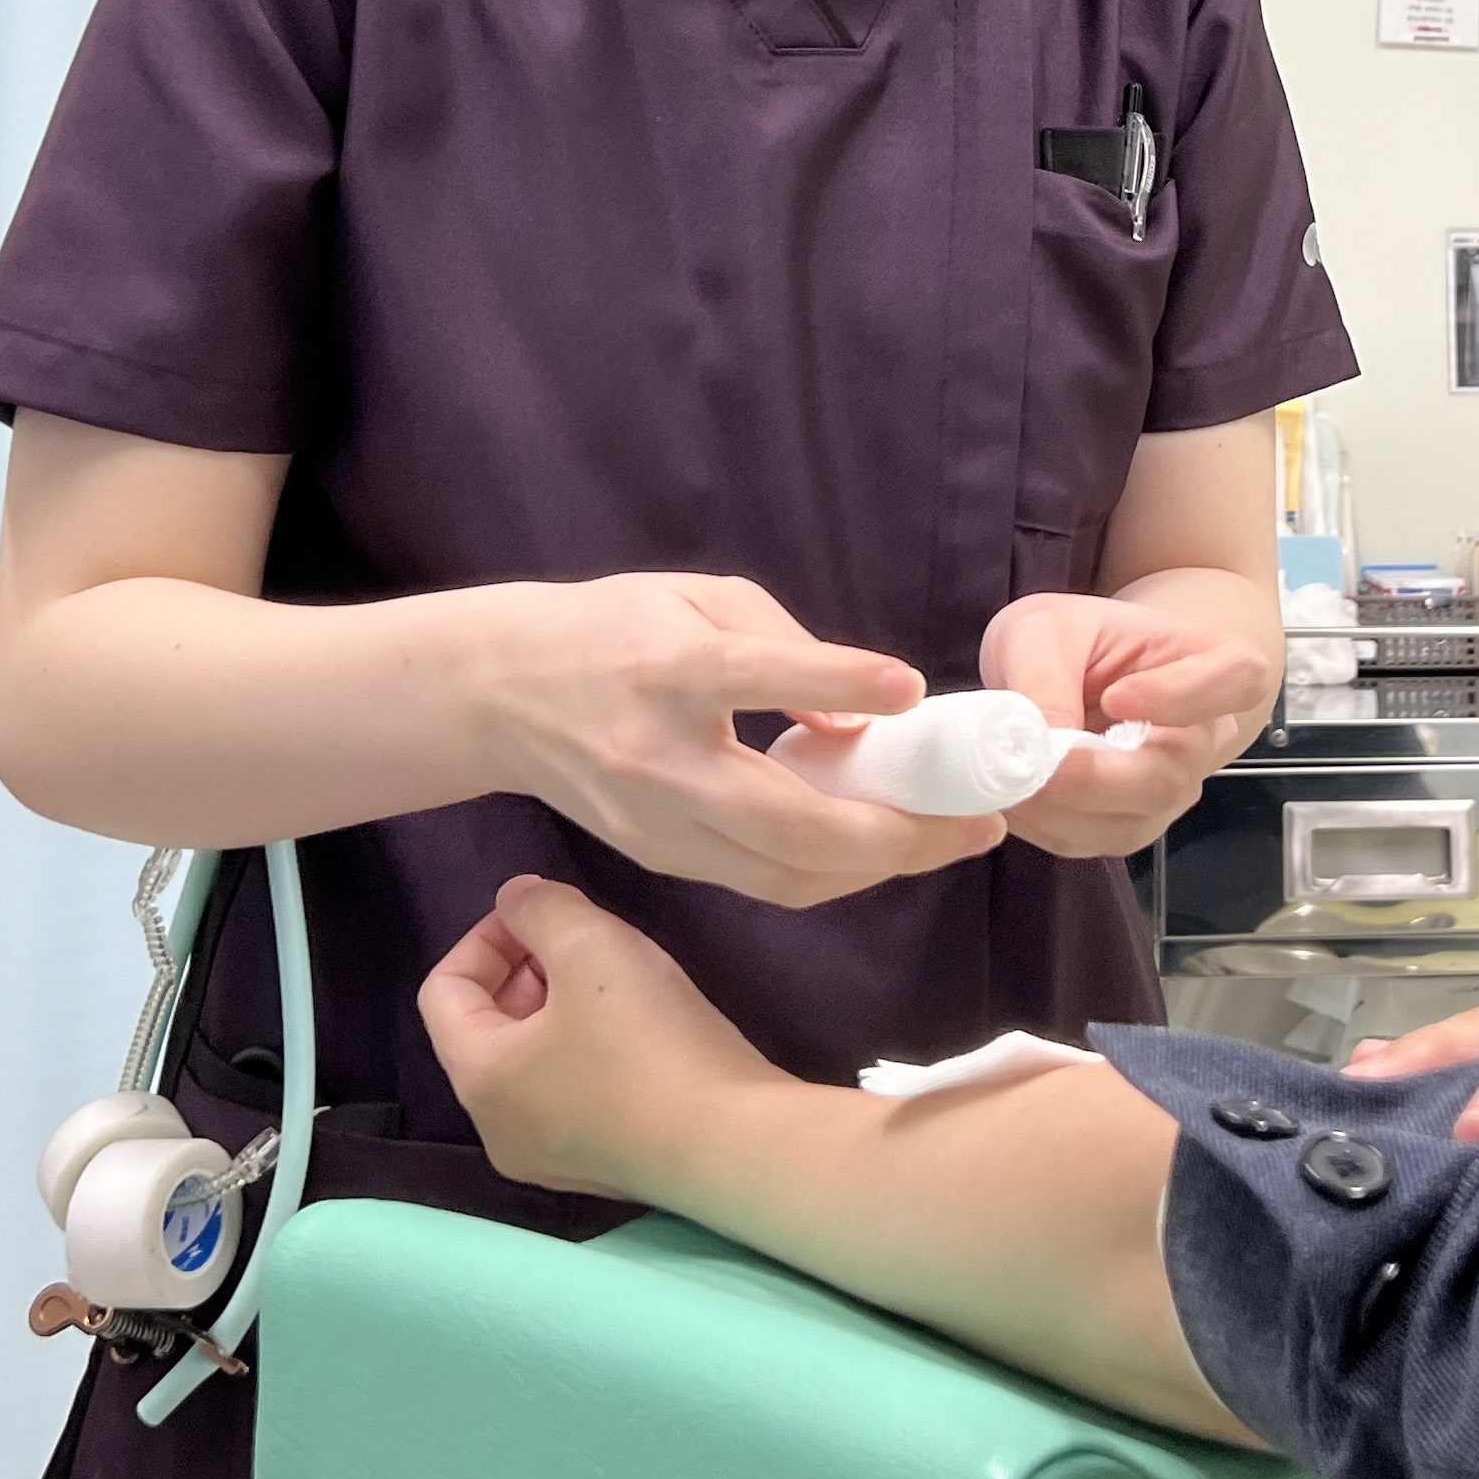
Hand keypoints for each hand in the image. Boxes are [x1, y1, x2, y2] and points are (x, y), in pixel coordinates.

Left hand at [418, 876, 787, 1200]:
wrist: (735, 1143)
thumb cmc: (649, 1042)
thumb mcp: (590, 944)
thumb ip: (540, 908)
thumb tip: (517, 900)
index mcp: (480, 1079)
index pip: (443, 991)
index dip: (487, 936)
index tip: (546, 913)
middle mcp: (499, 1130)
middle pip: (487, 1028)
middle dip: (527, 970)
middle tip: (587, 942)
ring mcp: (550, 1159)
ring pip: (532, 1061)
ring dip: (561, 1008)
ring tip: (621, 981)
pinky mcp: (602, 1169)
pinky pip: (571, 1095)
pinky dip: (588, 1052)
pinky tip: (644, 1033)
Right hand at [488, 573, 1001, 905]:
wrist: (500, 694)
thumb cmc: (615, 629)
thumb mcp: (698, 597)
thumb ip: (785, 644)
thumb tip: (860, 720)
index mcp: (668, 668)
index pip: (757, 677)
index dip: (836, 682)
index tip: (909, 687)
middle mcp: (660, 757)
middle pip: (786, 820)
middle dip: (895, 834)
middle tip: (978, 820)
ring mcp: (655, 822)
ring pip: (781, 874)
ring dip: (876, 867)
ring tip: (950, 842)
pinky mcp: (657, 859)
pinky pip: (760, 882)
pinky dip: (830, 873)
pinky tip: (880, 849)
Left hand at [975, 591, 1277, 857]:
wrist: (1068, 671)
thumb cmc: (1072, 637)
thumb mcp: (1045, 629)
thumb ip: (1045, 673)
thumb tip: (1042, 743)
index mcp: (1216, 664)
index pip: (1236, 681)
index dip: (1182, 696)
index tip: (1115, 696)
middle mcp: (1204, 739)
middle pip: (1169, 776)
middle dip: (1088, 776)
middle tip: (1026, 759)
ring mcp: (1169, 792)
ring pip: (1125, 820)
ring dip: (1052, 805)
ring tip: (999, 770)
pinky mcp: (1126, 826)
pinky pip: (1086, 840)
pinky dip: (1037, 821)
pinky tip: (1007, 791)